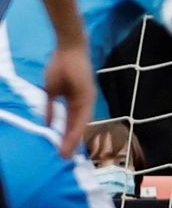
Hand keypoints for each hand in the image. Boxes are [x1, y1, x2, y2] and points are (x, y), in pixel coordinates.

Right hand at [42, 40, 93, 157]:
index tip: (60, 149)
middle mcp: (83, 103)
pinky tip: (71, 138)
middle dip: (70, 143)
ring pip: (80, 124)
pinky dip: (76, 127)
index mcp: (76, 102)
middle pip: (77, 127)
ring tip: (66, 153)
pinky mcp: (88, 96)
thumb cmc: (60, 67)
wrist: (70, 49)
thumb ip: (52, 108)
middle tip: (64, 158)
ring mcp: (87, 100)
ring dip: (73, 139)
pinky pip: (81, 115)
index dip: (66, 136)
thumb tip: (48, 122)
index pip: (71, 123)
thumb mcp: (52, 91)